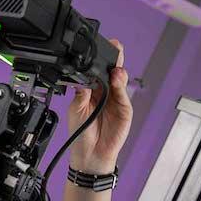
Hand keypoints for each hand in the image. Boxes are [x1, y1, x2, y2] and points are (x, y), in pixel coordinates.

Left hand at [67, 39, 132, 172]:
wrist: (90, 154)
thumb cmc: (81, 133)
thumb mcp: (76, 110)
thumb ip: (81, 94)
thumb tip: (83, 78)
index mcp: (92, 91)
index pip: (98, 71)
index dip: (100, 60)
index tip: (100, 48)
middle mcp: (106, 93)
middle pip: (112, 71)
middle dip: (115, 58)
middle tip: (115, 46)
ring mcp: (116, 100)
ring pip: (120, 80)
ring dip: (118, 70)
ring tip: (115, 66)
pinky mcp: (125, 109)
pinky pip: (123, 95)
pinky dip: (121, 86)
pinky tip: (117, 78)